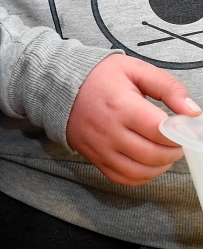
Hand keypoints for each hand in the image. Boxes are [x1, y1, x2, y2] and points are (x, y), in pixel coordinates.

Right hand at [67, 54, 200, 185]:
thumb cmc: (99, 77)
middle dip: (174, 150)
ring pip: (141, 171)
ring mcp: (100, 147)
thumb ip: (168, 87)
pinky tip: (147, 162)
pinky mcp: (94, 158)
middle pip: (154, 155)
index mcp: (120, 106)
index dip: (179, 133)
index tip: (182, 127)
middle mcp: (108, 130)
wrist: (59, 85)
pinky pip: (123, 178)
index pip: (160, 131)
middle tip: (175, 139)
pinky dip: (142, 176)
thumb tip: (192, 111)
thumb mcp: (134, 69)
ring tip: (163, 150)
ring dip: (161, 165)